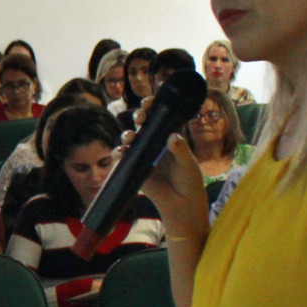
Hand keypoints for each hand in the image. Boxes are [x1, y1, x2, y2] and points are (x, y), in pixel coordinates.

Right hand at [121, 97, 206, 230]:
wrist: (181, 205)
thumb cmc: (189, 182)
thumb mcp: (188, 164)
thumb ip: (180, 150)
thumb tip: (172, 136)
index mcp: (169, 138)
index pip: (159, 117)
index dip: (152, 107)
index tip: (150, 102)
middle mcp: (154, 144)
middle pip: (143, 124)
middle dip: (139, 116)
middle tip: (141, 117)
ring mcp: (143, 155)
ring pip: (131, 139)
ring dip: (128, 135)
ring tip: (131, 137)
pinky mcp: (134, 169)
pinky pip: (122, 158)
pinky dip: (118, 154)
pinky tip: (120, 153)